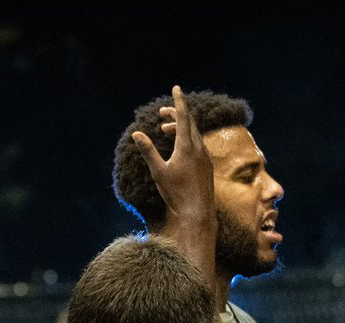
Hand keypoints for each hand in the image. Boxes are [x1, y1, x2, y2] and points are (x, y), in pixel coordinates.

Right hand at [131, 85, 213, 228]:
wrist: (198, 212)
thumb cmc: (177, 194)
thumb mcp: (158, 172)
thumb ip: (148, 151)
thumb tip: (137, 133)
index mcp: (186, 146)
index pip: (183, 116)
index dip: (178, 101)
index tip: (176, 88)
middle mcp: (198, 148)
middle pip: (189, 122)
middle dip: (176, 114)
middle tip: (162, 113)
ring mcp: (205, 156)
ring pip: (194, 133)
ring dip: (180, 127)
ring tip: (165, 130)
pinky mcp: (207, 165)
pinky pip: (198, 143)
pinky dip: (187, 138)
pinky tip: (179, 146)